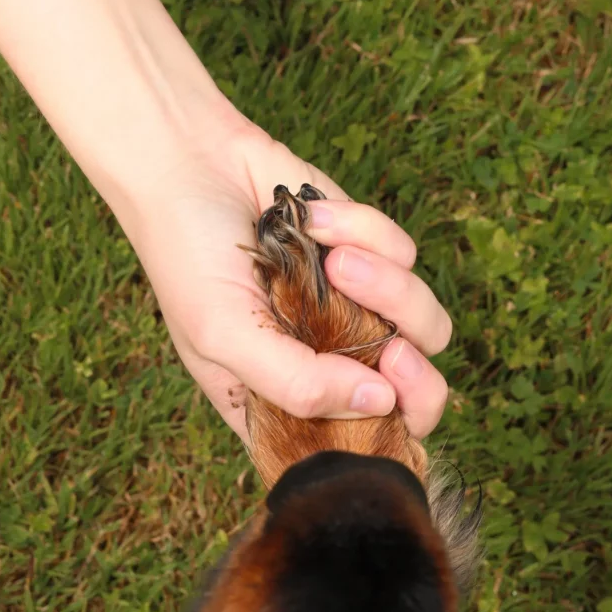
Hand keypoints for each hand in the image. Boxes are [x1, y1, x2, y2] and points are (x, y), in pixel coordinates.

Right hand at [129, 111, 451, 442]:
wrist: (190, 161)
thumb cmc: (187, 258)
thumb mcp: (224, 334)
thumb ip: (296, 382)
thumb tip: (381, 404)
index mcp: (287, 402)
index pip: (359, 450)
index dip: (389, 438)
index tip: (380, 394)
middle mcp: (331, 362)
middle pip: (417, 398)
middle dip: (419, 379)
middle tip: (394, 351)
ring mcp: (356, 307)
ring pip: (424, 323)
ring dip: (387, 287)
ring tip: (333, 256)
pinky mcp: (371, 251)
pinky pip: (404, 254)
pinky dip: (363, 231)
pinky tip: (314, 216)